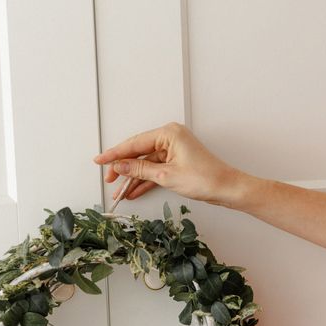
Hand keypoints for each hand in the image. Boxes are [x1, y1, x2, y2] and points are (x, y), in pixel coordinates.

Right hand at [93, 121, 242, 206]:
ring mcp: (173, 150)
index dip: (115, 154)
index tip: (100, 160)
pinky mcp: (176, 161)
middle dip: (123, 168)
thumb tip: (120, 166)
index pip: (134, 143)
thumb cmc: (204, 178)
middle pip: (138, 153)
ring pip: (145, 164)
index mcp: (168, 133)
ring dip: (133, 178)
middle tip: (109, 179)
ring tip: (119, 191)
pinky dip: (145, 181)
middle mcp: (169, 137)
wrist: (226, 188)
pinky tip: (133, 191)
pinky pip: (154, 170)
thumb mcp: (166, 176)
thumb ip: (139, 170)